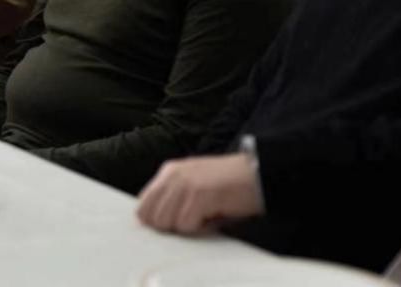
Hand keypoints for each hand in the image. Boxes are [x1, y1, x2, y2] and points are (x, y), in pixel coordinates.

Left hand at [136, 154, 263, 234]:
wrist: (257, 175)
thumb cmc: (228, 185)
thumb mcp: (193, 185)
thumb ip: (172, 198)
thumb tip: (155, 223)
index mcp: (169, 172)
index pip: (143, 205)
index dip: (156, 221)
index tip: (175, 224)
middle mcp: (173, 175)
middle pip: (151, 217)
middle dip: (170, 226)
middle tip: (193, 220)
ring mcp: (185, 184)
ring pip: (166, 223)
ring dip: (186, 227)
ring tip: (205, 216)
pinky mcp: (199, 195)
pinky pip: (187, 225)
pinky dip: (201, 228)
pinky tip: (214, 216)